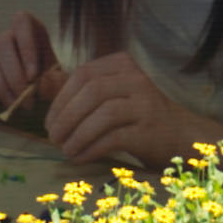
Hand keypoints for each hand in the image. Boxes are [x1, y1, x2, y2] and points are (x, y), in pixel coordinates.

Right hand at [0, 10, 59, 122]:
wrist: (40, 115)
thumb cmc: (54, 96)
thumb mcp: (61, 90)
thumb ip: (55, 83)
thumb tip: (38, 82)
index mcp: (33, 34)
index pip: (22, 20)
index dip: (26, 46)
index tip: (33, 76)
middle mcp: (10, 41)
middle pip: (2, 41)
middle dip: (14, 75)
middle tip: (28, 102)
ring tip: (14, 106)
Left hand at [40, 46, 191, 173]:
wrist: (179, 135)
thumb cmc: (139, 115)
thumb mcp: (112, 93)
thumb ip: (82, 89)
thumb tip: (42, 85)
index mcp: (123, 64)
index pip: (83, 74)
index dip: (60, 99)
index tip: (49, 123)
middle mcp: (136, 79)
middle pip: (91, 91)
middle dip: (66, 117)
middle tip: (53, 138)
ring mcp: (145, 104)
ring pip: (102, 114)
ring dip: (77, 135)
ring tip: (66, 150)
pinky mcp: (149, 130)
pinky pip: (113, 138)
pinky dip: (91, 149)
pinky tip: (80, 158)